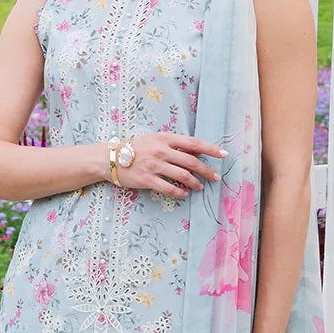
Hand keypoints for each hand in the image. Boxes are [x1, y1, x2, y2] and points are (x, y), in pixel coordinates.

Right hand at [113, 133, 227, 195]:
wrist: (110, 158)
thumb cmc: (134, 148)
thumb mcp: (154, 140)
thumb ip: (174, 145)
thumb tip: (195, 151)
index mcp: (165, 138)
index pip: (193, 143)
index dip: (210, 149)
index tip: (223, 154)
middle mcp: (162, 151)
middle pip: (192, 161)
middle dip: (207, 171)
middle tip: (215, 178)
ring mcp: (155, 166)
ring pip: (183, 176)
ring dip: (195, 183)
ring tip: (200, 187)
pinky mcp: (148, 180)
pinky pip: (169, 188)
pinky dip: (180, 192)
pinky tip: (184, 194)